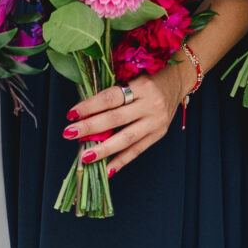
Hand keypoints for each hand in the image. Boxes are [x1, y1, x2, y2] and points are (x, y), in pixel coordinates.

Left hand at [64, 67, 180, 176]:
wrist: (178, 80)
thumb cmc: (148, 77)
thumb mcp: (131, 77)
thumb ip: (112, 94)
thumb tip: (84, 115)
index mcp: (141, 86)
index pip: (110, 98)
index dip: (89, 107)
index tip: (71, 114)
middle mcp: (151, 104)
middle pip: (115, 119)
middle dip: (90, 128)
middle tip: (69, 133)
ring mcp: (156, 121)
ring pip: (127, 138)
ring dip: (104, 149)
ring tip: (86, 157)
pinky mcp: (159, 133)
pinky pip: (138, 150)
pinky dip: (121, 160)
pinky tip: (107, 169)